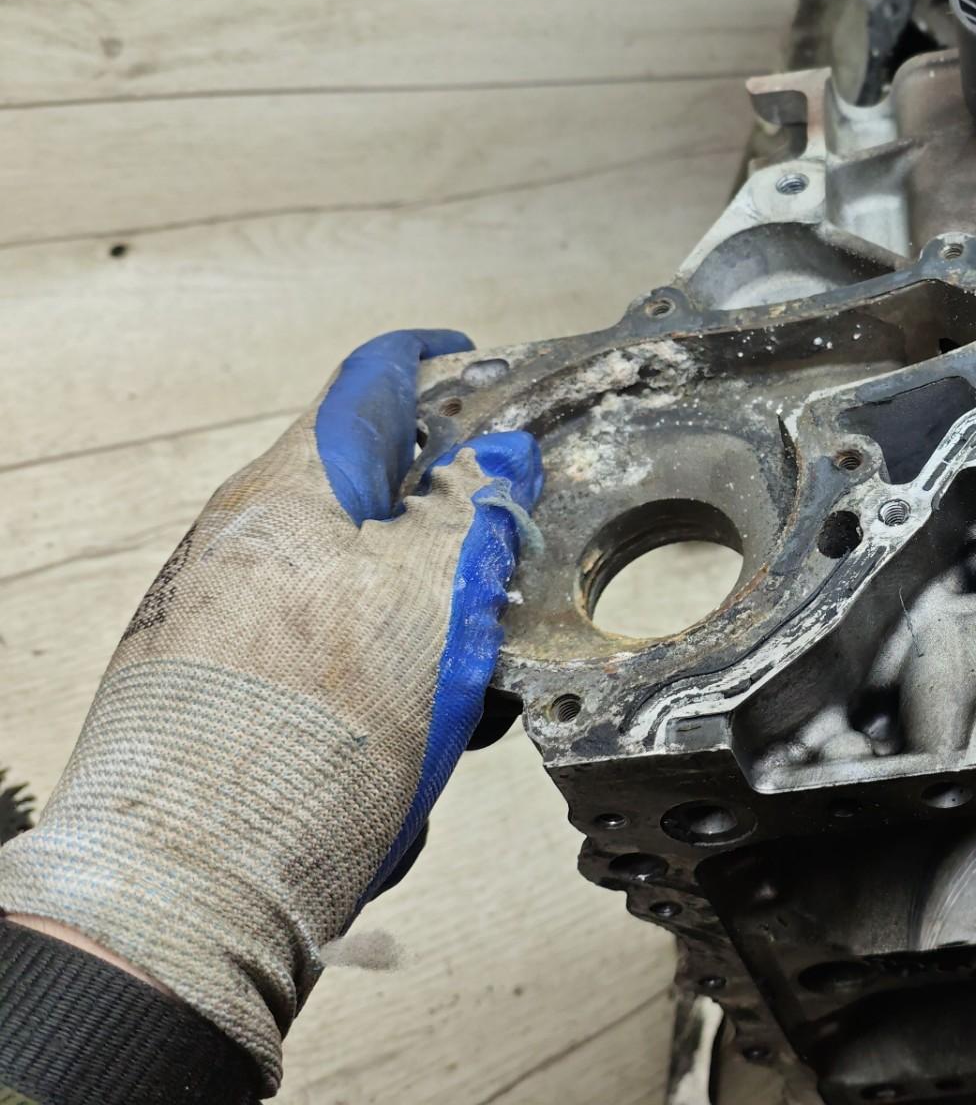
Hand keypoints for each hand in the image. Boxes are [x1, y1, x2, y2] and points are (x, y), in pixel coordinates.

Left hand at [0, 330, 540, 1090]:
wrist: (202, 873)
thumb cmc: (316, 725)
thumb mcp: (434, 593)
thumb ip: (473, 511)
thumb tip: (500, 460)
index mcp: (291, 488)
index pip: (374, 382)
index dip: (440, 368)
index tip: (486, 372)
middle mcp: (246, 536)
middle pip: (369, 488)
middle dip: (448, 517)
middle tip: (506, 556)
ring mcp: (227, 611)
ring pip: (356, 576)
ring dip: (424, 609)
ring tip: (468, 681)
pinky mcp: (224, 683)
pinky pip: (324, 646)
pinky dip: (380, 668)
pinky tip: (414, 729)